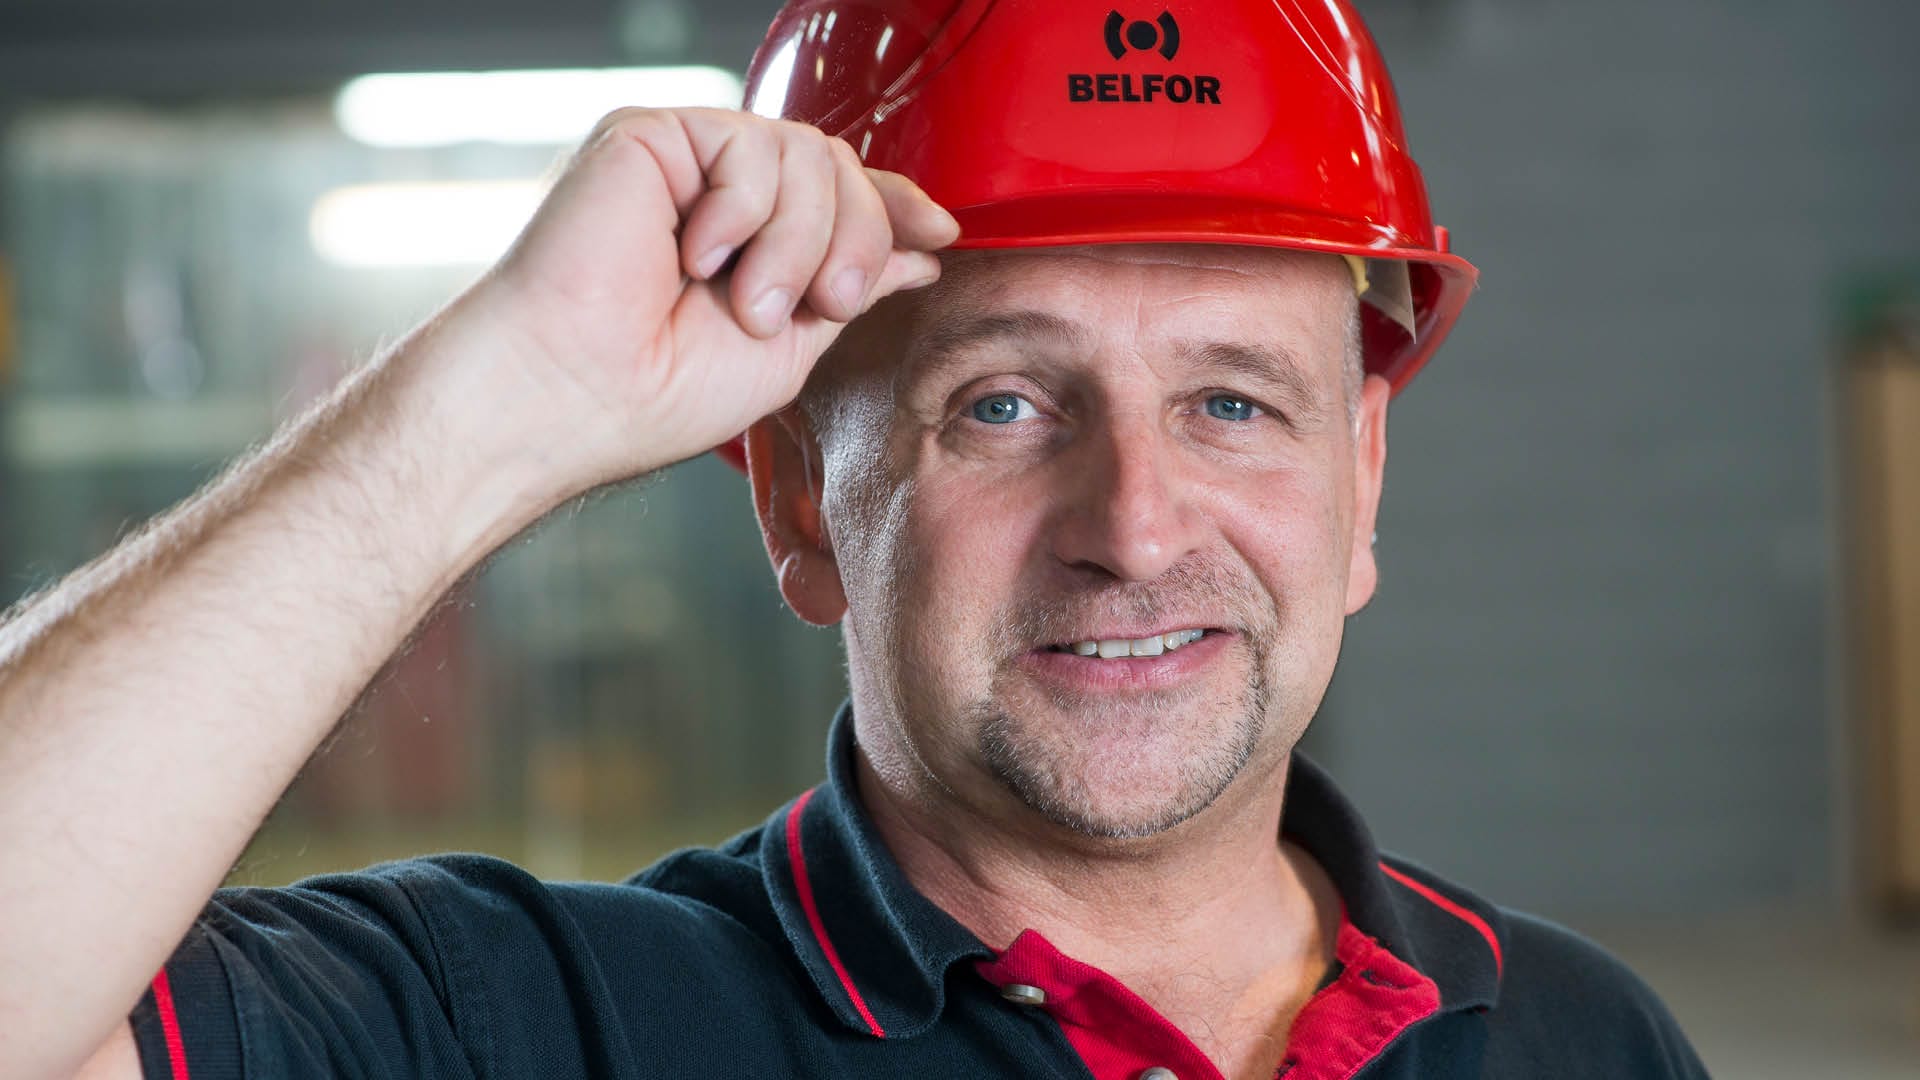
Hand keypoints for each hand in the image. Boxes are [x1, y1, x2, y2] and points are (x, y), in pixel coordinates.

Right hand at [440, 107, 959, 496]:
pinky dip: (740, 210)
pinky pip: (748, 144)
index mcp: (758, 240)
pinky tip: (694, 254)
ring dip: (799, 239)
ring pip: (809, 153)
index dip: (898, 204)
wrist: (584, 392)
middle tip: (818, 306)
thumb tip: (924, 247)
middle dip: (852, 241)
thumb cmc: (663, 390)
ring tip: (749, 302)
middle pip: (840, 167)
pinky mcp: (652, 134)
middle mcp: (725, 194)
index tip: (943, 232)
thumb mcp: (795, 344)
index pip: (845, 193)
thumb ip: (856, 285)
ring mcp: (689, 161)